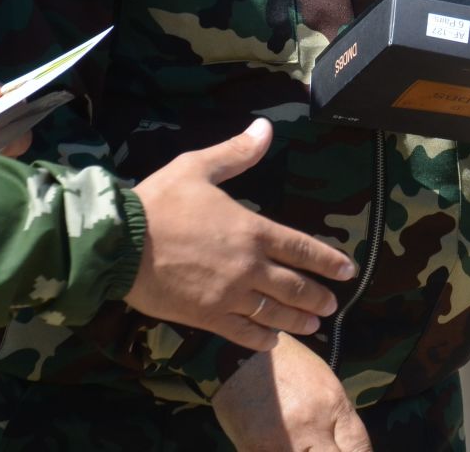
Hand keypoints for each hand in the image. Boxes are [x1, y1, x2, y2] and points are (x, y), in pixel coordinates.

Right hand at [126, 119, 357, 352]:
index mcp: (251, 230)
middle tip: (333, 305)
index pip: (301, 247)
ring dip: (297, 321)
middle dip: (318, 296)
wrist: (120, 244)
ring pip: (274, 314)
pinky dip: (261, 339)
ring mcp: (229, 296)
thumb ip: (236, 152)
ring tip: (313, 325)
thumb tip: (265, 128)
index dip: (328, 260)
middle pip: (294, 286)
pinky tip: (271, 342)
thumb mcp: (198, 167)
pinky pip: (242, 333)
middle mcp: (248, 267)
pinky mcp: (206, 318)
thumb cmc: (159, 202)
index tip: (348, 271)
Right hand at [213, 332, 372, 451]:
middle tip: (323, 449)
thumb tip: (346, 447)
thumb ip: (337, 415)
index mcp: (333, 403)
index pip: (359, 446)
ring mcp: (284, 441)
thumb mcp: (322, 380)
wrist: (237, 355)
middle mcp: (313, 425)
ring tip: (302, 446)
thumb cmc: (284, 363)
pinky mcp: (255, 450)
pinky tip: (280, 446)